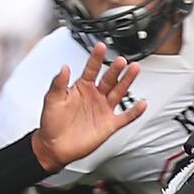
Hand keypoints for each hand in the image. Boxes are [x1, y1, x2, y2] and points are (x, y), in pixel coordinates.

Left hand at [31, 43, 145, 170]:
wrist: (54, 147)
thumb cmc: (51, 123)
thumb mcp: (52, 100)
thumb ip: (58, 83)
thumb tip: (63, 68)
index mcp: (81, 88)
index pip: (91, 68)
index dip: (96, 57)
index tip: (101, 46)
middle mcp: (94, 96)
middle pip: (109, 78)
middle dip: (116, 68)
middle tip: (122, 60)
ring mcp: (103, 109)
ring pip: (119, 92)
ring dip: (127, 81)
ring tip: (134, 69)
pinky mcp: (109, 124)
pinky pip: (125, 117)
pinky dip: (135, 111)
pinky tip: (142, 104)